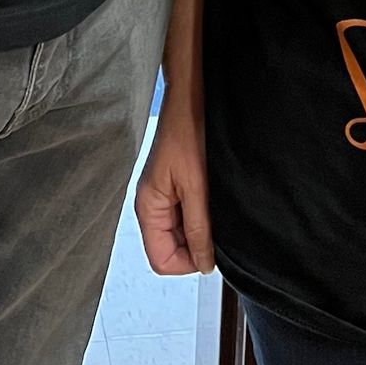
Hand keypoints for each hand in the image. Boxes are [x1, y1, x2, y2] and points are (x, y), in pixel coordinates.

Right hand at [136, 103, 212, 276]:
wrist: (190, 100)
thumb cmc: (188, 133)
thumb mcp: (197, 187)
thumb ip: (198, 228)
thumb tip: (203, 265)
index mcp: (148, 208)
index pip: (161, 260)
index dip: (188, 262)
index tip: (211, 250)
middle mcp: (150, 206)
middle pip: (169, 249)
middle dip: (194, 246)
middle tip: (217, 227)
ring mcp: (161, 197)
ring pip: (179, 234)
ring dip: (198, 229)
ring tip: (215, 209)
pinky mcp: (173, 187)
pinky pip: (183, 216)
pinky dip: (199, 216)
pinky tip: (212, 201)